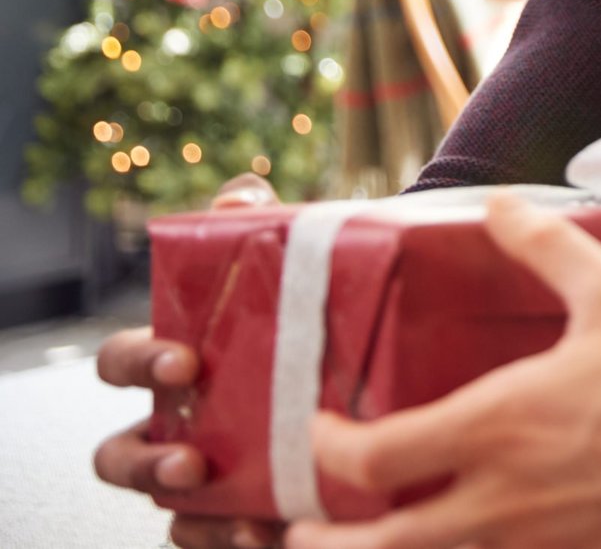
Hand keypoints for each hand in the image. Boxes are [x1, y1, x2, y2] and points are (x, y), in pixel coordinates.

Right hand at [94, 174, 284, 548]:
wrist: (373, 342)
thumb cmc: (305, 301)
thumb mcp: (285, 257)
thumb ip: (257, 222)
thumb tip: (238, 195)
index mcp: (174, 361)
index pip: (120, 362)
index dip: (138, 363)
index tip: (184, 361)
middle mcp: (177, 422)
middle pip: (119, 456)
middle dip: (143, 462)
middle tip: (189, 460)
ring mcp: (209, 473)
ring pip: (172, 513)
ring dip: (196, 519)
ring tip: (240, 517)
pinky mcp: (250, 508)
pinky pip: (226, 539)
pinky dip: (242, 542)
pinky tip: (278, 535)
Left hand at [285, 192, 600, 548]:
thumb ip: (547, 248)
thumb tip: (500, 206)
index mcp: (494, 428)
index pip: (370, 459)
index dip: (327, 449)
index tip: (322, 429)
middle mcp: (496, 502)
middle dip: (322, 545)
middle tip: (303, 531)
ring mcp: (533, 544)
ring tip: (372, 546)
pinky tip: (468, 545)